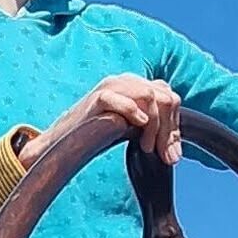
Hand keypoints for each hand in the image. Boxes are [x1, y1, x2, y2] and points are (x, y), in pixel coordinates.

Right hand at [35, 75, 182, 163]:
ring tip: (147, 148)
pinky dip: (134, 113)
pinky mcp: (97, 97)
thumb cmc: (96, 136)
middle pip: (166, 97)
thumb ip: (153, 133)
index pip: (171, 98)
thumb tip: (175, 155)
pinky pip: (123, 99)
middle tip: (165, 157)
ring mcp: (112, 86)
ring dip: (154, 126)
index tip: (172, 156)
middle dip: (169, 130)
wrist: (62, 140)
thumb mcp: (130, 131)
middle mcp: (128, 81)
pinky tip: (136, 128)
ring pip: (150, 95)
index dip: (175, 127)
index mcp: (138, 85)